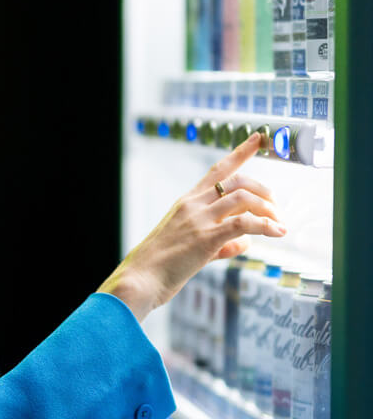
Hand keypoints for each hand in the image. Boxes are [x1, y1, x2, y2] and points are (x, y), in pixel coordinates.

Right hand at [99, 131, 285, 320]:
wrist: (139, 280)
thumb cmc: (159, 267)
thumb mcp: (191, 247)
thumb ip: (220, 241)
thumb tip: (245, 242)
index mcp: (187, 202)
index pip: (217, 170)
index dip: (241, 152)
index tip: (260, 138)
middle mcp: (193, 205)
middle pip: (238, 181)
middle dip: (264, 191)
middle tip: (276, 209)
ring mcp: (199, 219)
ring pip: (245, 198)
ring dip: (268, 209)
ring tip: (279, 224)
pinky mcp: (206, 237)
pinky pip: (244, 223)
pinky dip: (266, 227)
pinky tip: (278, 233)